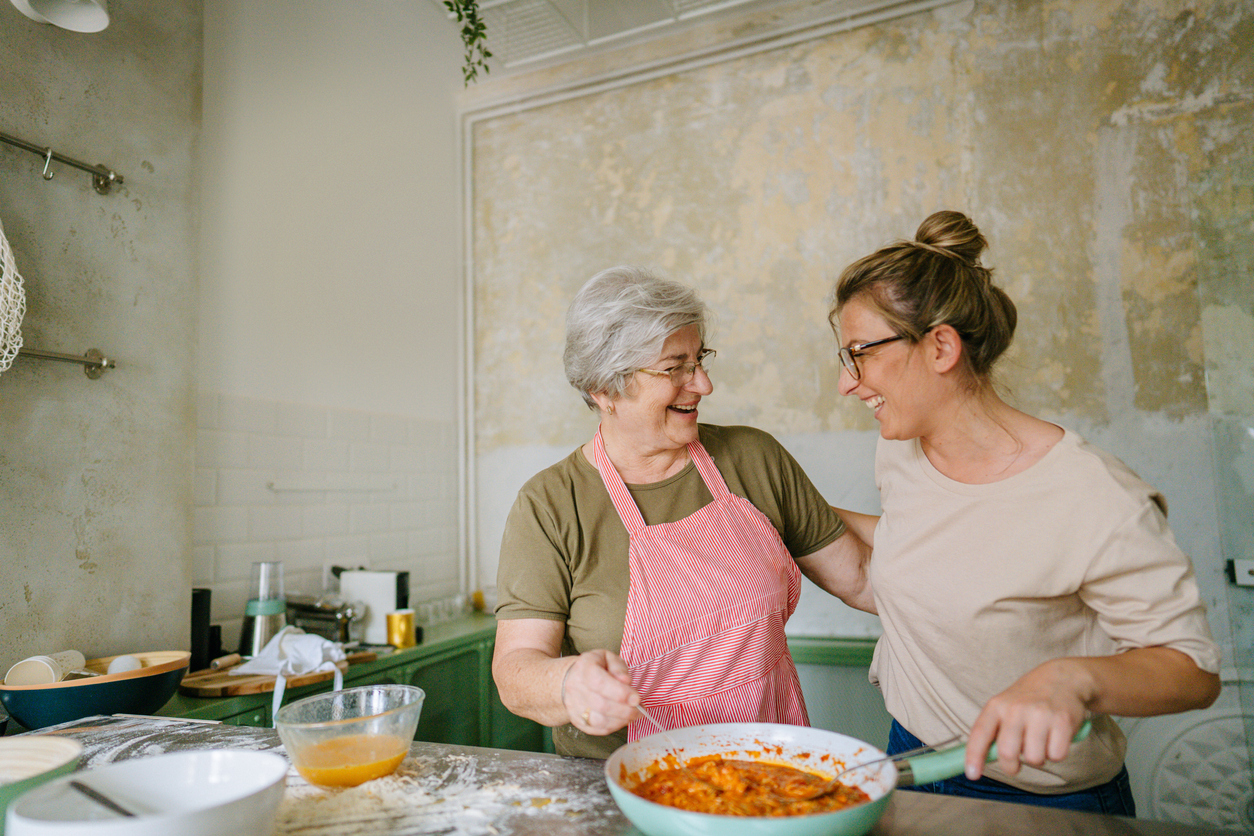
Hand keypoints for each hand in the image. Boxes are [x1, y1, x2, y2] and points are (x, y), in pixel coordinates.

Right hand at [560, 650, 639, 735]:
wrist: (570, 678)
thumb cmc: (595, 667)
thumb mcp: (608, 658)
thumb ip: (618, 667)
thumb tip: (626, 681)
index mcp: (584, 668)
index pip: (600, 683)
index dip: (620, 693)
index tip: (637, 699)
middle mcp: (575, 688)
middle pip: (601, 705)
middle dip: (626, 710)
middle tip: (640, 710)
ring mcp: (574, 707)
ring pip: (599, 721)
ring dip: (621, 721)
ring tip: (633, 715)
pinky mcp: (577, 720)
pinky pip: (596, 730)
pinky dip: (613, 727)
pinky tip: (622, 720)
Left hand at [964, 659, 1089, 779]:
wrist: (1062, 678)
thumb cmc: (1029, 698)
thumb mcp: (1005, 705)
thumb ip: (994, 729)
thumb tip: (982, 760)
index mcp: (996, 706)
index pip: (980, 733)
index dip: (974, 756)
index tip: (972, 774)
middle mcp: (1016, 709)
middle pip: (1007, 753)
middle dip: (1011, 766)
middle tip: (1015, 764)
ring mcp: (1040, 714)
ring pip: (1034, 758)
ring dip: (1038, 758)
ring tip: (1040, 742)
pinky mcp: (1063, 721)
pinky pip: (1057, 755)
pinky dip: (1057, 753)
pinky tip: (1055, 738)